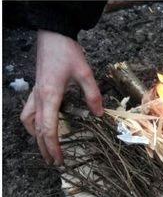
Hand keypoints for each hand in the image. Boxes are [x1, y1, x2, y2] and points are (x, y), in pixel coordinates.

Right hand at [20, 30, 102, 164]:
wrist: (53, 35)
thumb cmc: (67, 53)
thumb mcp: (85, 73)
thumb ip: (92, 95)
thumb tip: (99, 114)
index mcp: (50, 96)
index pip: (49, 128)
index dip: (53, 147)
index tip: (60, 160)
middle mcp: (39, 98)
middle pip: (37, 130)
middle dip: (44, 148)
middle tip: (54, 161)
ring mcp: (35, 94)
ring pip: (28, 121)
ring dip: (36, 136)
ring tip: (46, 146)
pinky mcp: (36, 89)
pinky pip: (29, 112)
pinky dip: (34, 123)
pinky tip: (42, 125)